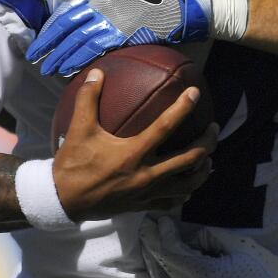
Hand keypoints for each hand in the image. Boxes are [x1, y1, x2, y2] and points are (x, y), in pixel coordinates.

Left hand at [27, 0, 212, 75]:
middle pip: (65, 27)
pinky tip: (67, 69)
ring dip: (58, 56)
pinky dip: (76, 60)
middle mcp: (98, 4)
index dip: (51, 28)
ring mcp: (107, 18)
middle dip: (48, 44)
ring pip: (74, 40)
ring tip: (48, 68)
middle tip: (36, 58)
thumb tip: (92, 11)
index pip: (65, 12)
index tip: (41, 40)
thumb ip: (106, 0)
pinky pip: (91, 48)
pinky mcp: (118, 33)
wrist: (176, 2)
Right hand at [52, 68, 216, 220]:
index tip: (195, 93)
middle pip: (189, 159)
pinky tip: (190, 184)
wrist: (62, 201)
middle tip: (214, 127)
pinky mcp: (144, 205)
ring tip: (209, 157)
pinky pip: (172, 201)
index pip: (165, 127)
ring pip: (188, 183)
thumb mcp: (78, 129)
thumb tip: (97, 72)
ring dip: (202, 169)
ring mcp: (147, 193)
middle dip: (207, 142)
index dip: (182, 108)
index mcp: (132, 154)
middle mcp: (146, 175)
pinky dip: (185, 191)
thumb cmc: (73, 164)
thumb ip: (88, 99)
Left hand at [140, 218, 277, 277]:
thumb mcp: (240, 247)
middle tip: (146, 225)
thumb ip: (210, 237)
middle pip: (160, 268)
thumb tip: (190, 236)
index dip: (163, 232)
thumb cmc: (266, 276)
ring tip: (151, 243)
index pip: (170, 250)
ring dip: (154, 262)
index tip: (161, 218)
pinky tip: (165, 266)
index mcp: (203, 277)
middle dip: (151, 244)